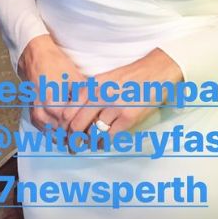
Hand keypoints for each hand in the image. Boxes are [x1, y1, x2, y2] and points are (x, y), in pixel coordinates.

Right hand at [18, 35, 88, 132]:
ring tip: (83, 134)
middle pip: (65, 134)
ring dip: (69, 136)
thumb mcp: (77, 79)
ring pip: (55, 136)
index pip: (74, 126)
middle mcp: (43, 113)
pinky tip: (69, 129)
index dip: (87, 130)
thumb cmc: (56, 65)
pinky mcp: (34, 116)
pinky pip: (47, 132)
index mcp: (53, 104)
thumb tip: (99, 112)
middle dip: (79, 135)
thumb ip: (87, 98)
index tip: (97, 131)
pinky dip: (58, 133)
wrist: (36, 57)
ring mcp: (37, 116)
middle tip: (93, 135)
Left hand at [59, 48, 183, 138]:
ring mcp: (114, 107)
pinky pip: (110, 137)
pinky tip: (102, 143)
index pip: (68, 112)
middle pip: (77, 126)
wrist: (154, 73)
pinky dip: (104, 143)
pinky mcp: (128, 117)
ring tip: (88, 145)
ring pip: (93, 133)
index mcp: (92, 86)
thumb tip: (73, 116)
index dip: (64, 127)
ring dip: (89, 142)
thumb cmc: (128, 78)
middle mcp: (100, 95)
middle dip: (73, 139)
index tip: (64, 134)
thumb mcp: (103, 80)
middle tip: (72, 146)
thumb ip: (88, 95)